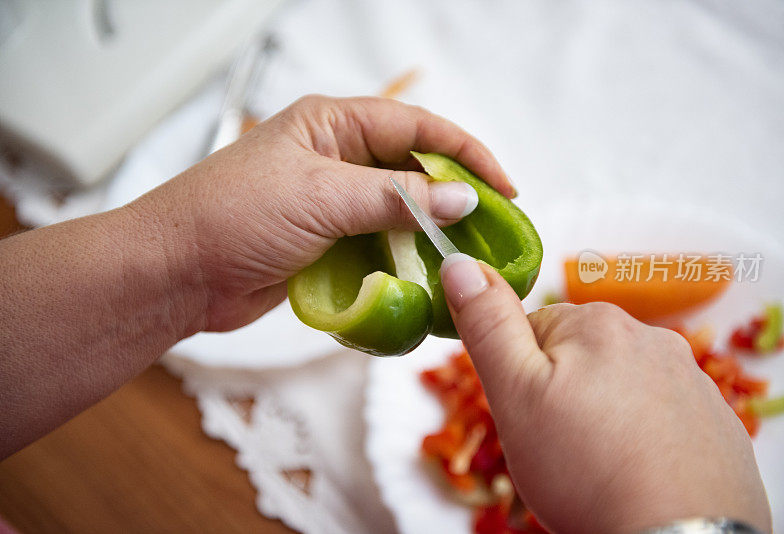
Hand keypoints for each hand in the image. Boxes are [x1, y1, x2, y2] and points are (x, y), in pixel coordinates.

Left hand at [134, 95, 512, 332]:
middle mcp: (335, 157)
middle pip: (412, 169)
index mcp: (332, 124)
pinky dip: (401, 259)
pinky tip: (425, 277)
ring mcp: (330, 202)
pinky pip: (376, 244)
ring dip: (429, 233)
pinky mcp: (324, 241)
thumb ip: (396, 198)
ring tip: (466, 257)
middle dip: (452, 196)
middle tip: (492, 228)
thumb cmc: (234, 216)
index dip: (464, 153)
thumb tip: (461, 198)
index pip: (416, 126)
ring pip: (397, 211)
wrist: (176, 272)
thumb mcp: (322, 197)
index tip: (502, 186)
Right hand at [439, 255, 770, 532]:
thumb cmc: (588, 470)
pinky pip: (659, 416)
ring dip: (602, 417)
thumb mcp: (515, 394)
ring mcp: (689, 379)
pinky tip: (636, 472)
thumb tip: (460, 263)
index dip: (521, 380)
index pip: (534, 332)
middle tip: (560, 446)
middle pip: (578, 359)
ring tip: (598, 466)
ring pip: (618, 388)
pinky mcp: (712, 420)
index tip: (532, 418)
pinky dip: (642, 438)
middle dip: (562, 396)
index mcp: (596, 323)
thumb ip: (488, 324)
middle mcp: (650, 338)